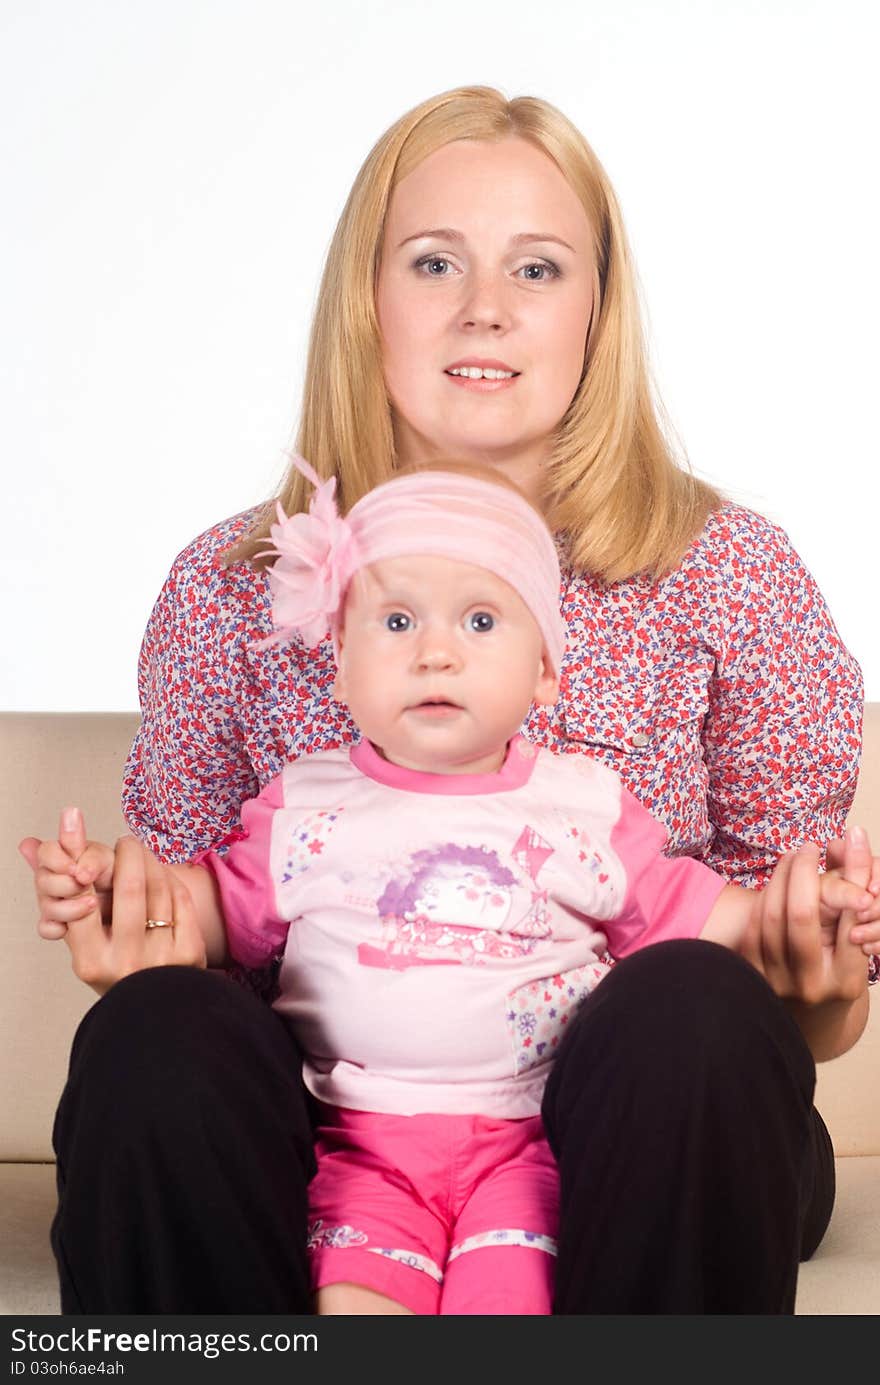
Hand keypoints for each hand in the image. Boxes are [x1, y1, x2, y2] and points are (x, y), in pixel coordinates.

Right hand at [20, 807, 113, 939]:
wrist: (134, 908)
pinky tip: (69, 928)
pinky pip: (47, 929)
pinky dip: (57, 928)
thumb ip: (87, 845)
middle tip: (84, 883)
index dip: (57, 859)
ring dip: (68, 906)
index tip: (75, 867)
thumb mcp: (108, 861)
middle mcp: (56, 879)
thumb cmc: (118, 878)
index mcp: (63, 858)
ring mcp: (57, 902)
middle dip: (64, 883)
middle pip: (43, 880)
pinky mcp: (62, 926)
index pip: (46, 851)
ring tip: (93, 904)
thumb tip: (71, 812)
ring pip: (46, 907)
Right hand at [20, 809, 205, 993]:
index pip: (84, 900)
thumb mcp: (82, 944)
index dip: (88, 866)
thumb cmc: (112, 968)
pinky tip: (163, 874)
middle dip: (128, 853)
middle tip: (126, 842)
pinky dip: (172, 880)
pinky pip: (182, 900)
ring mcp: (161, 958)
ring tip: (143, 853)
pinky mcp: (189, 952)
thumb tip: (28, 844)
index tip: (92, 853)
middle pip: (129, 887)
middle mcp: (125, 961)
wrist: (156, 1007)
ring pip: (159, 889)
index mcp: (91, 961)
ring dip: (151, 861)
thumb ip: (60, 896)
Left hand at [738, 831, 872, 1006]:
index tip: (833, 845)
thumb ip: (859, 879)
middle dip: (801, 872)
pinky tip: (776, 883)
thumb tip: (856, 834)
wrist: (811, 1009)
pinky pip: (753, 926)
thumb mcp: (859, 928)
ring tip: (792, 859)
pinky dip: (764, 899)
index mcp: (846, 979)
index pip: (845, 918)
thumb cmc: (842, 962)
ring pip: (771, 917)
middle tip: (807, 848)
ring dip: (779, 879)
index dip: (838, 875)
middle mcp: (811, 986)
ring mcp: (778, 984)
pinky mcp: (753, 976)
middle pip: (800, 915)